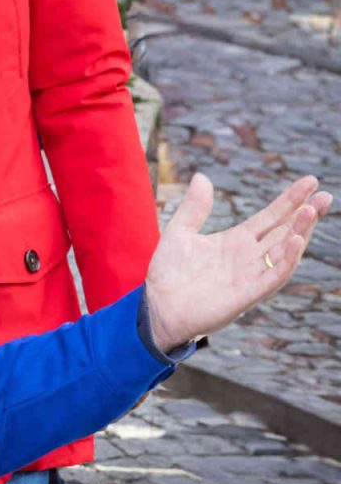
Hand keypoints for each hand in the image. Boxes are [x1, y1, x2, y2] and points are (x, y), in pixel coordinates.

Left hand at [145, 172, 330, 351]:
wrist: (159, 307)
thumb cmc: (169, 273)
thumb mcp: (178, 232)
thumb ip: (194, 207)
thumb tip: (201, 176)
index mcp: (236, 240)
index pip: (270, 217)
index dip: (290, 200)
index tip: (311, 182)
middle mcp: (249, 256)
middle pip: (285, 231)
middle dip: (306, 214)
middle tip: (327, 196)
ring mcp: (251, 275)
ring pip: (285, 251)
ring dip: (300, 232)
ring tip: (312, 210)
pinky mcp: (248, 294)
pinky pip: (274, 276)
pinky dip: (287, 260)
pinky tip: (297, 241)